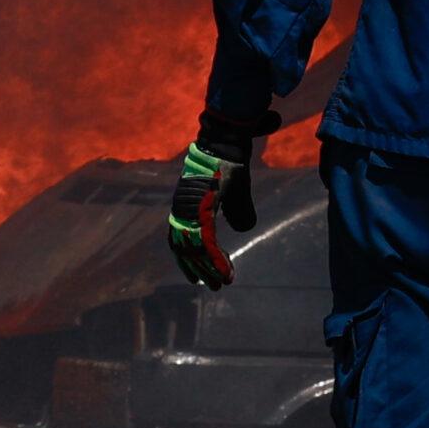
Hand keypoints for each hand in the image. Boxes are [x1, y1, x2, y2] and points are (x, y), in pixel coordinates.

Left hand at [167, 107, 279, 289]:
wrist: (227, 141)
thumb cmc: (230, 163)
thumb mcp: (237, 191)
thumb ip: (239, 210)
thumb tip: (244, 228)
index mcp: (189, 206)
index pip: (185, 238)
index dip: (193, 257)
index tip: (202, 274)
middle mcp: (184, 209)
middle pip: (185, 247)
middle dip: (198, 268)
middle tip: (211, 287)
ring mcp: (190, 208)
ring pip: (194, 248)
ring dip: (207, 269)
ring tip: (219, 284)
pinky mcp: (202, 208)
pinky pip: (206, 241)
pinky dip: (215, 260)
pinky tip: (224, 272)